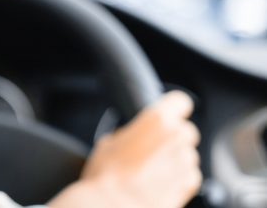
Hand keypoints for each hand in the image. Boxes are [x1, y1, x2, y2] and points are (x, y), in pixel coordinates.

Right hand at [50, 91, 201, 207]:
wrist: (114, 207)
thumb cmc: (107, 178)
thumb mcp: (107, 143)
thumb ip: (130, 132)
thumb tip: (134, 135)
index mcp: (157, 121)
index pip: (180, 101)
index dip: (173, 109)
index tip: (167, 115)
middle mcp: (177, 138)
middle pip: (186, 130)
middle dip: (173, 138)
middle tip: (152, 150)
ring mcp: (186, 162)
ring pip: (187, 154)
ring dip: (175, 160)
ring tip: (152, 172)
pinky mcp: (191, 183)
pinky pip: (190, 175)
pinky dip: (178, 179)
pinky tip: (158, 184)